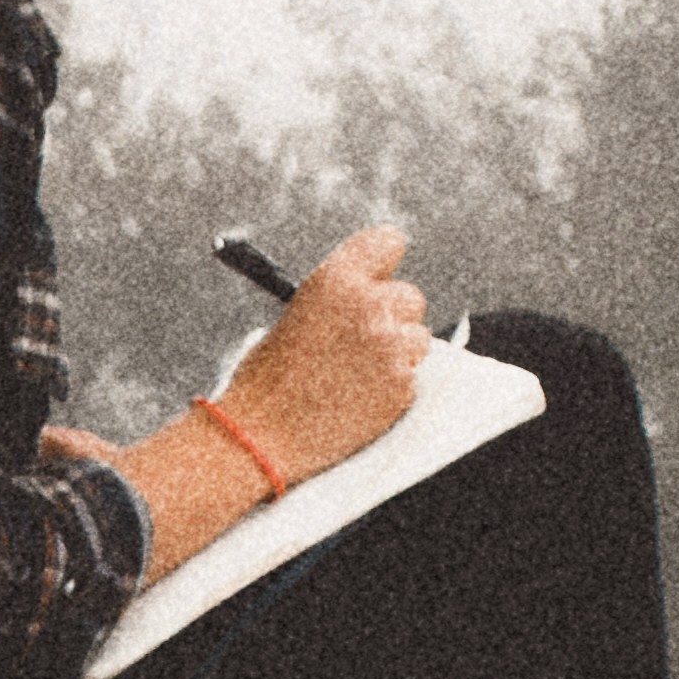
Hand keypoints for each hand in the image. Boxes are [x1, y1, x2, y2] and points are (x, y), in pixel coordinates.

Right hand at [219, 223, 428, 479]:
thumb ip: (338, 302)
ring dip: (398, 354)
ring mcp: (390, 347)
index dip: (385, 263)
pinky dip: (393, 389)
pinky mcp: (402, 386)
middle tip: (365, 340)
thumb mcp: (295, 317)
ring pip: (418, 339)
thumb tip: (370, 298)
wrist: (260, 436)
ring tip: (356, 376)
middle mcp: (368, 305)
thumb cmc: (265, 380)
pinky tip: (358, 400)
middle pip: (411, 296)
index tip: (381, 277)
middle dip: (394, 317)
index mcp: (335, 278)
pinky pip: (413, 378)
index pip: (387, 242)